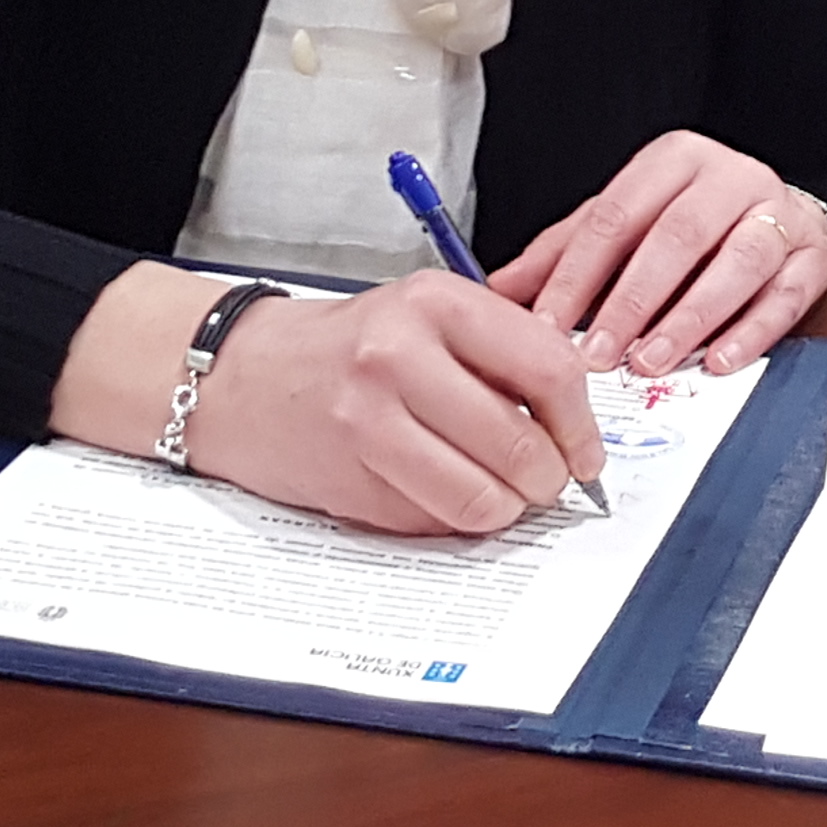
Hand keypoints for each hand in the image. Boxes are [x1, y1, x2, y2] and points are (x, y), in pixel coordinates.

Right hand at [180, 271, 605, 536]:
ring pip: (482, 499)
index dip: (582, 425)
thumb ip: (500, 352)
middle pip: (522, 446)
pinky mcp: (349, 480)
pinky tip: (436, 489)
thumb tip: (576, 422)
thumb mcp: (426, 315)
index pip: (550, 369)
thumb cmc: (346, 346)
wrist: (240, 375)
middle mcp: (399, 357)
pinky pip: (434, 523)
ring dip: (505, 509)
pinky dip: (452, 519)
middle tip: (546, 481)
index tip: (586, 451)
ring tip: (496, 490)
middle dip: (549, 480)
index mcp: (435, 303)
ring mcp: (369, 423)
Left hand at [494, 128, 826, 376]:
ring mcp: (777, 212)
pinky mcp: (812, 253)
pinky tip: (720, 361)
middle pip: (677, 234)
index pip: (615, 215)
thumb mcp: (624, 224)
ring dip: (692, 316)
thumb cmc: (691, 221)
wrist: (779, 212)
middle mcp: (728, 177)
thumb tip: (501, 289)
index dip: (577, 274)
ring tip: (653, 360)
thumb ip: (565, 253)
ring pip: (738, 260)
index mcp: (672, 160)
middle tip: (599, 353)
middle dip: (633, 300)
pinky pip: (786, 293)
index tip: (548, 324)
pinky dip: (752, 331)